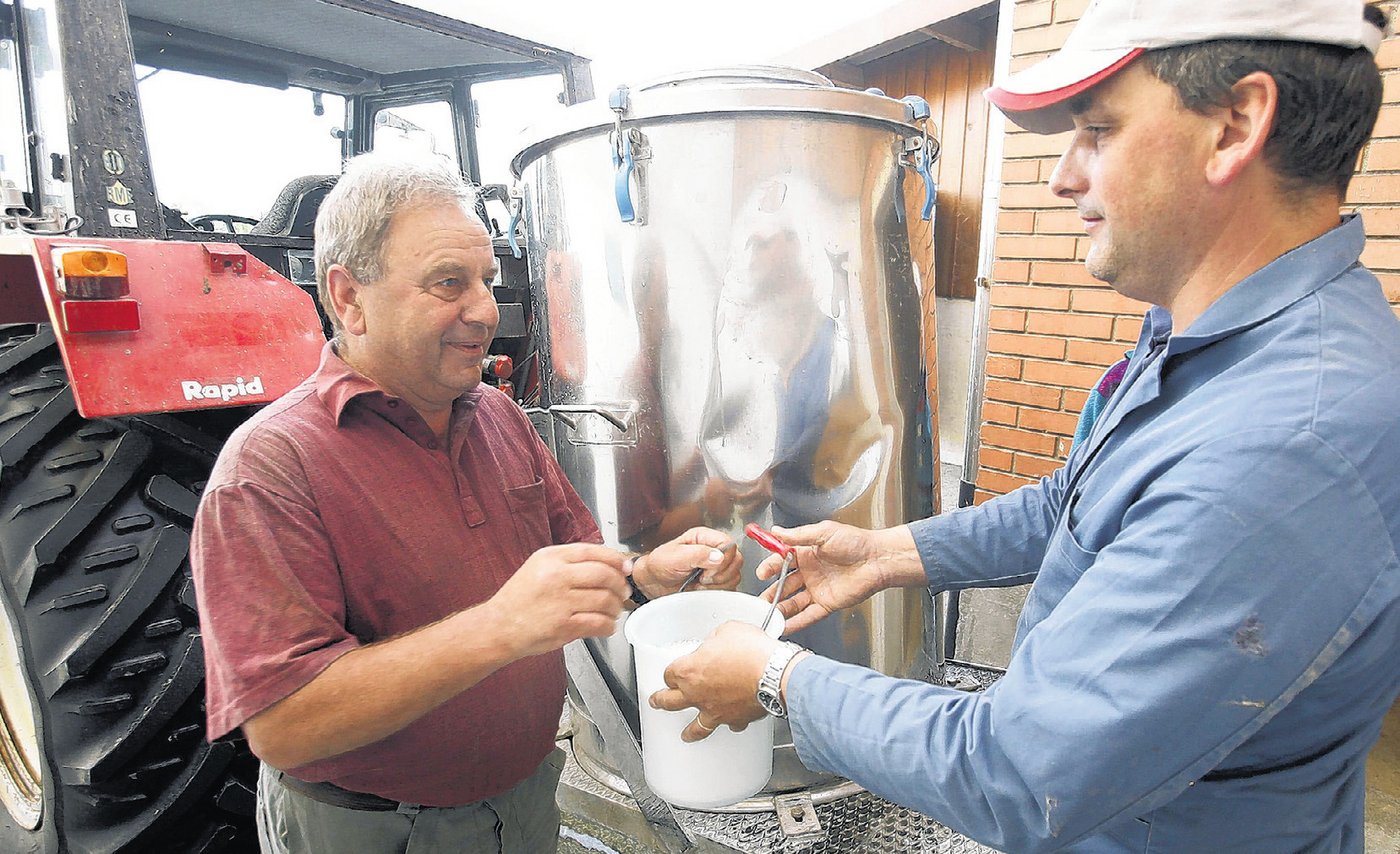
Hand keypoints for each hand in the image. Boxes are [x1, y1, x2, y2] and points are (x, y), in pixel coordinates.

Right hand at [486, 543, 629, 658]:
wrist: (498, 627)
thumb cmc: (520, 599)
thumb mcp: (538, 567)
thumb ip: (569, 563)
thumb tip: (607, 563)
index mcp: (550, 557)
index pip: (593, 552)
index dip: (616, 559)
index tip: (626, 567)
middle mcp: (556, 576)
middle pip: (604, 575)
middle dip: (620, 585)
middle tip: (623, 591)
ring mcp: (560, 601)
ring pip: (605, 599)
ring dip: (616, 607)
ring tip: (614, 610)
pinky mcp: (563, 625)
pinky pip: (598, 623)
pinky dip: (608, 626)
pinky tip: (607, 626)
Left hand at [633, 527, 741, 597]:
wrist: (653, 582)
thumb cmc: (659, 565)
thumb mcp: (674, 557)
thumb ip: (697, 554)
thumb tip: (718, 556)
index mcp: (704, 538)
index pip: (729, 544)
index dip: (722, 560)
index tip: (706, 570)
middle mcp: (713, 549)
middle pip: (736, 560)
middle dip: (720, 574)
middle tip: (702, 578)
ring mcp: (717, 566)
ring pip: (734, 575)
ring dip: (717, 584)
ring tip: (699, 583)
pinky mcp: (717, 580)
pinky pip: (729, 586)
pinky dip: (717, 592)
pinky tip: (702, 590)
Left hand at [649, 622, 775, 741]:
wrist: (775, 673)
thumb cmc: (752, 651)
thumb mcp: (728, 630)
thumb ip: (717, 638)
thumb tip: (718, 640)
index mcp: (690, 670)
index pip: (669, 673)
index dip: (670, 672)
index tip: (672, 672)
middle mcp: (697, 694)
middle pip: (670, 702)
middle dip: (661, 701)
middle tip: (656, 702)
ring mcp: (715, 710)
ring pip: (696, 726)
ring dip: (689, 731)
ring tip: (685, 735)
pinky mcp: (735, 719)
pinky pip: (730, 725)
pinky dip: (730, 724)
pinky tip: (731, 724)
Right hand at [758, 521, 911, 632]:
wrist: (878, 559)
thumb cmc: (856, 542)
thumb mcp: (823, 532)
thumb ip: (798, 535)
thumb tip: (776, 531)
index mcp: (806, 554)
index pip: (781, 562)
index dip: (770, 567)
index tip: (761, 573)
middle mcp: (809, 573)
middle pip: (784, 585)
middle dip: (770, 593)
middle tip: (758, 601)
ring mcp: (817, 590)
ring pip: (793, 602)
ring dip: (780, 609)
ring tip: (766, 615)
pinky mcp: (827, 604)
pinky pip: (808, 615)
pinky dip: (796, 622)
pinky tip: (784, 627)